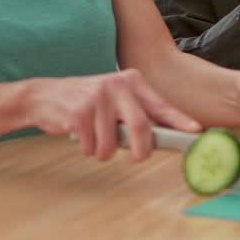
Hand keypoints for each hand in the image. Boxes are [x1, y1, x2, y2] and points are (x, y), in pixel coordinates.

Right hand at [22, 69, 200, 161]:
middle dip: (141, 150)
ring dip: (105, 153)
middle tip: (138, 158)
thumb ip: (137, 113)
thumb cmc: (87, 103)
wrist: (44, 96)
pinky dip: (89, 150)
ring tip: (97, 143)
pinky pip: (92, 146)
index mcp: (131, 81)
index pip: (160, 104)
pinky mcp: (79, 112)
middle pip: (141, 126)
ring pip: (113, 143)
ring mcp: (97, 97)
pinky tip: (82, 137)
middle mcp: (117, 85)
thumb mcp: (115, 100)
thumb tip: (164, 137)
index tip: (195, 131)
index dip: (179, 120)